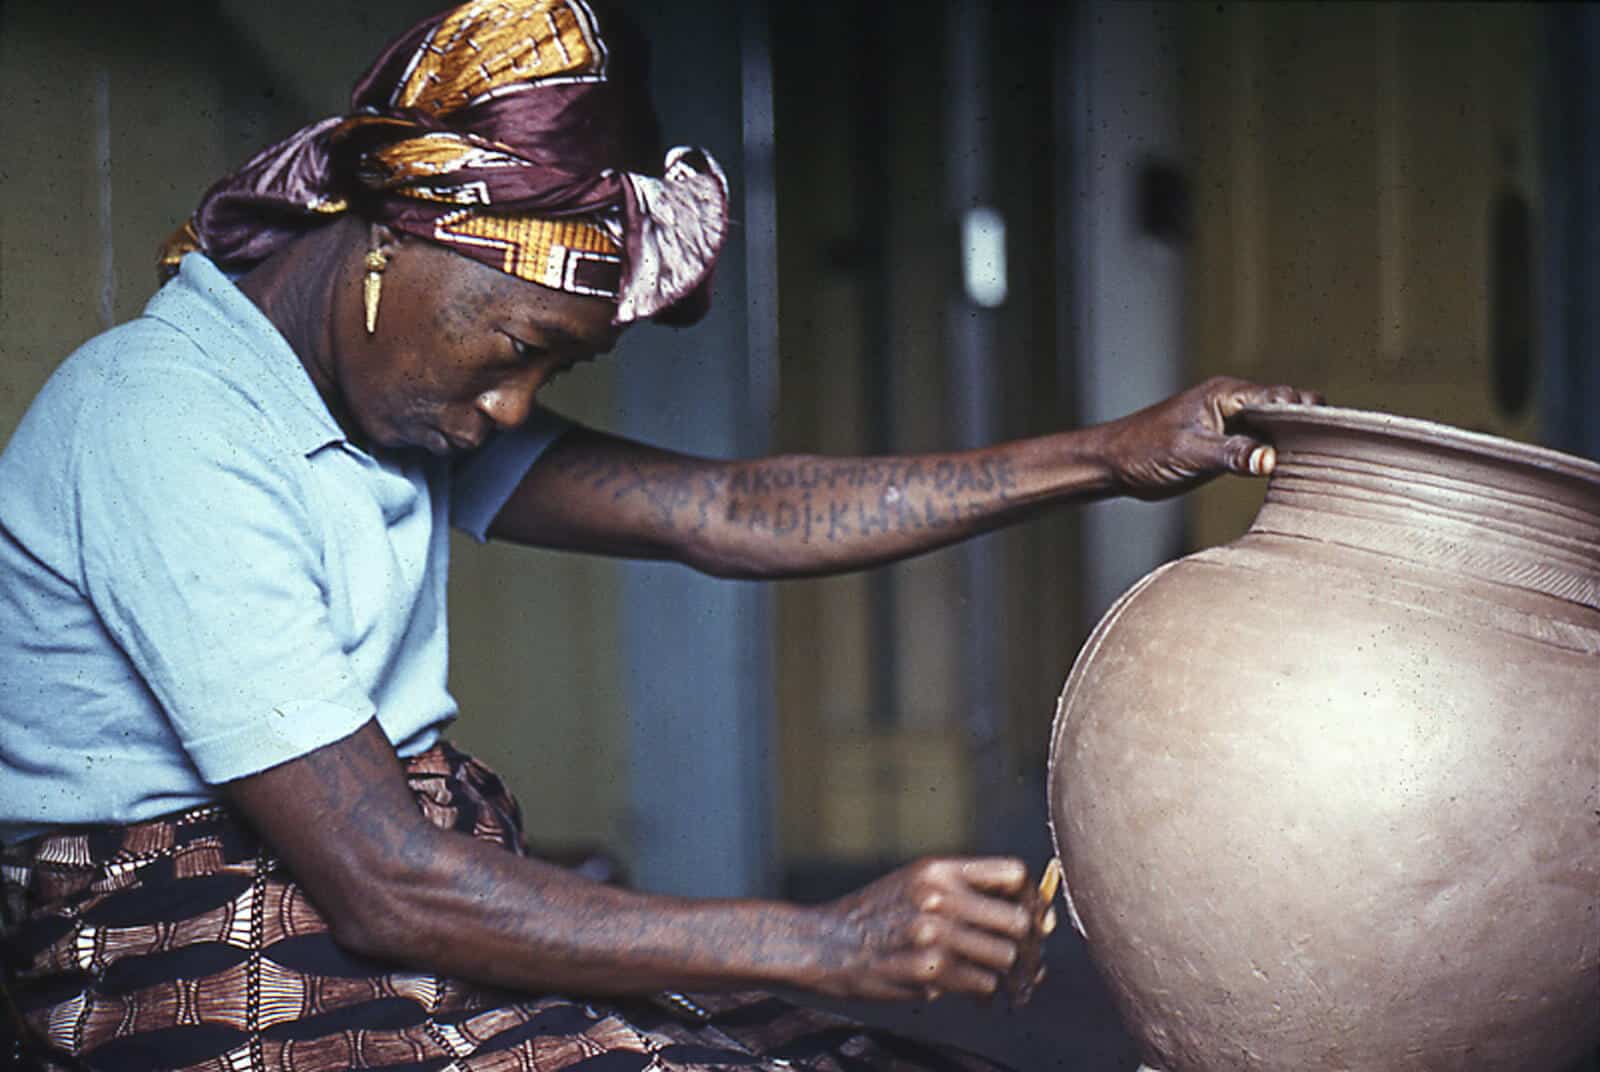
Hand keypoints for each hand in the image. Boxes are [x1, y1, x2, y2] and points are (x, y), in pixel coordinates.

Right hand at [806, 857, 1047, 1003]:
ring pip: (1006, 957)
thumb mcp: (916, 884)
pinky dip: (986, 993)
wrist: (826, 945)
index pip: (1014, 874)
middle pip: (1019, 921)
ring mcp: (934, 935)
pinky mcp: (928, 972)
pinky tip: (976, 994)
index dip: (1030, 898)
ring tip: (1002, 981)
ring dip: (1009, 974)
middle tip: (1026, 962)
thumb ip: (968, 892)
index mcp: (939, 870)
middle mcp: (939, 897)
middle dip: (1029, 945)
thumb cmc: (878, 916)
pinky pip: (984, 984)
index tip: (1029, 918)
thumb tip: (1039, 918)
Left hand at [1095, 376, 1323, 499]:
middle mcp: (1234, 405)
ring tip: (1319, 469)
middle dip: (1308, 429)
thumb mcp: (1189, 453)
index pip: (1283, 397)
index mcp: (1227, 395)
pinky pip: (1262, 446)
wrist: (1115, 464)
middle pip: (1287, 410)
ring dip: (1293, 445)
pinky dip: (1277, 457)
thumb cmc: (1142, 450)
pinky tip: (1290, 476)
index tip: (1330, 437)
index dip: (1308, 414)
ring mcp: (1231, 425)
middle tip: (1329, 457)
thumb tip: (1270, 460)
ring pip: (1276, 429)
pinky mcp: (1227, 445)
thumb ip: (1231, 455)